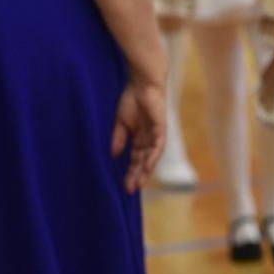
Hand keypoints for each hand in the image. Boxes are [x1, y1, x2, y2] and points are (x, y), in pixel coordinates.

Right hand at [111, 76, 165, 192]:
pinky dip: (152, 157)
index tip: (123, 186)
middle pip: (143, 162)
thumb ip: (118, 139)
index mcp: (139, 138)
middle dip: (136, 176)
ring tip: (137, 184)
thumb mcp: (120, 123)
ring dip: (145, 171)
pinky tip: (147, 166)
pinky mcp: (161, 128)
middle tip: (128, 190)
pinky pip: (158, 146)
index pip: (135, 159)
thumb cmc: (131, 99)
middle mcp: (149, 139)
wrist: (142, 83)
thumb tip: (112, 156)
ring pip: (151, 157)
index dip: (130, 172)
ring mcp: (156, 134)